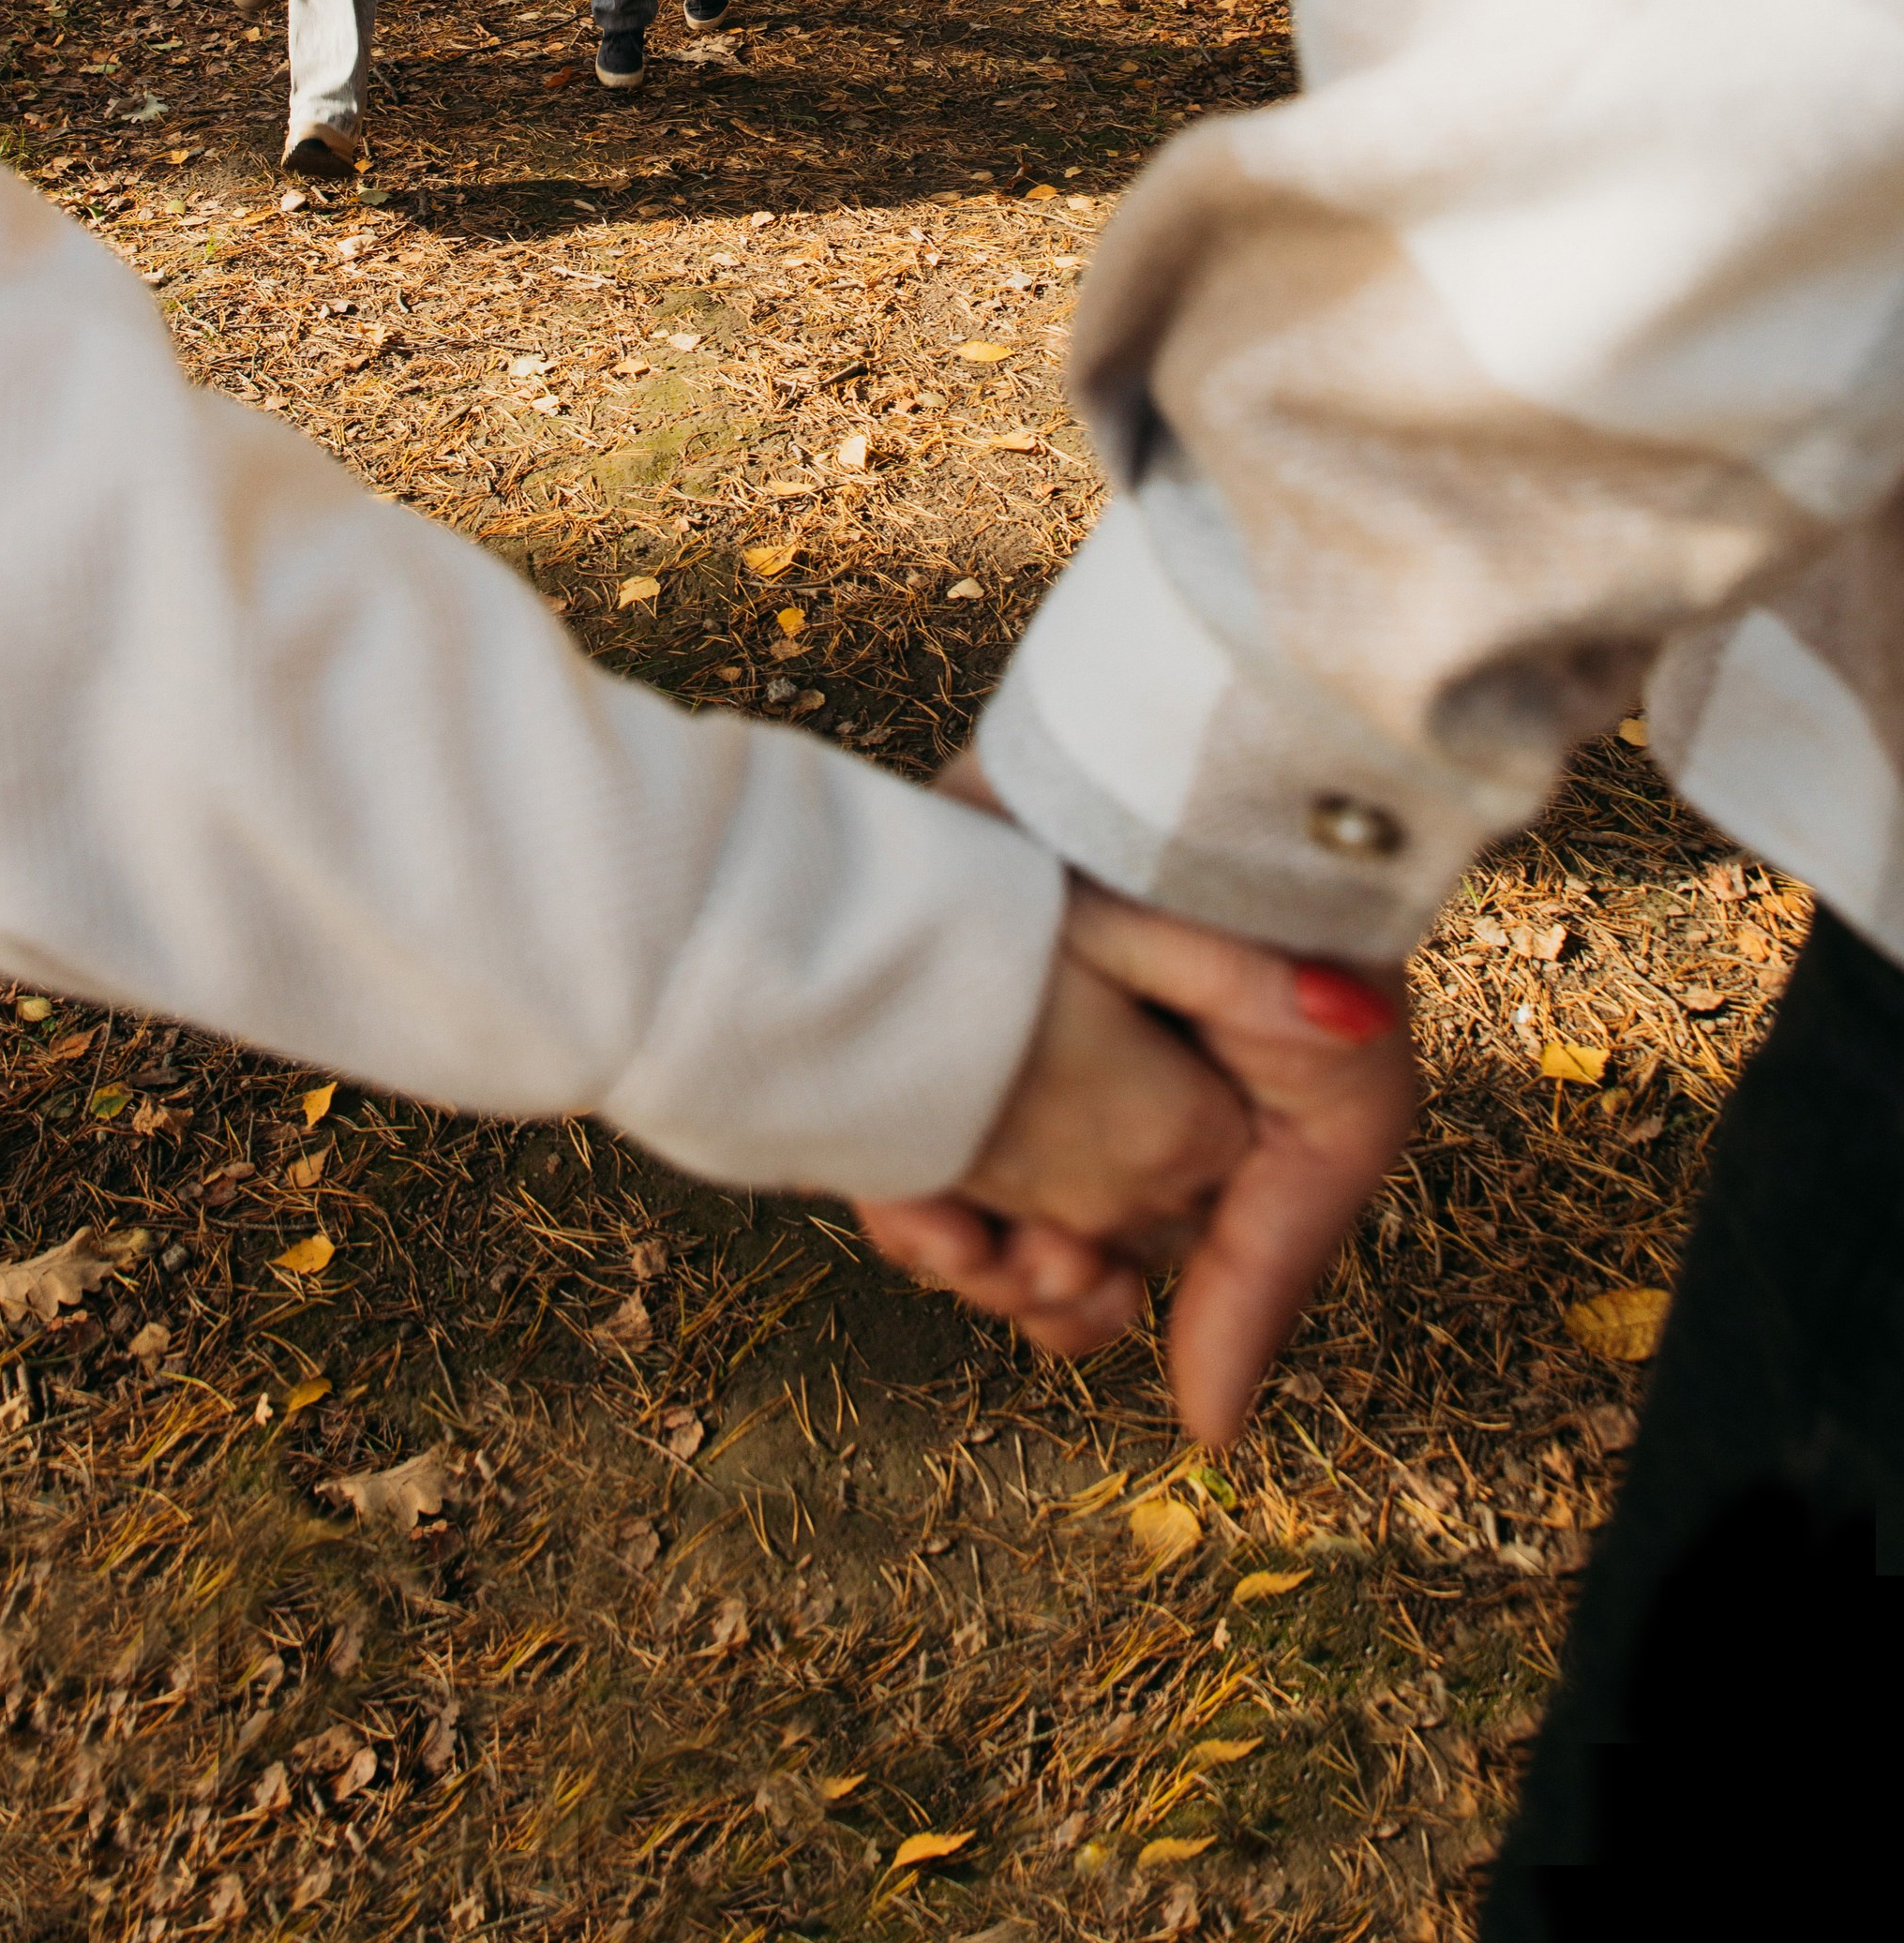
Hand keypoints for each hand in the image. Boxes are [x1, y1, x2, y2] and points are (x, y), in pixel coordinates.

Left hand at [860, 758, 1414, 1433]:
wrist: (1198, 780)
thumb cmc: (1299, 943)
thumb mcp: (1334, 1119)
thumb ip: (1264, 1276)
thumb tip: (1206, 1434)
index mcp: (1166, 1143)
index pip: (1100, 1274)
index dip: (1073, 1306)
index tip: (1077, 1294)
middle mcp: (1079, 1106)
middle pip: (1010, 1252)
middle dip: (1008, 1280)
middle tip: (1020, 1252)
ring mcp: (999, 1053)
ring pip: (940, 1204)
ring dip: (944, 1245)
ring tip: (960, 1224)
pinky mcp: (928, 998)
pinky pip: (881, 1121)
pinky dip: (886, 1173)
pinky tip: (911, 1185)